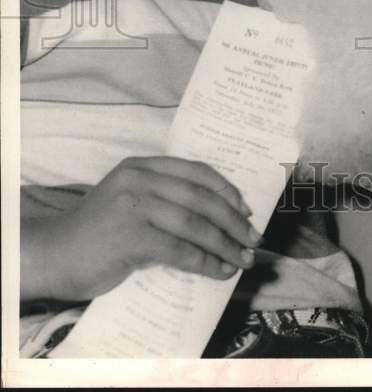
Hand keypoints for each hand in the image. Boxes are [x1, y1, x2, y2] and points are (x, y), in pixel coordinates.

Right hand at [23, 157, 261, 302]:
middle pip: (201, 198)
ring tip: (243, 259)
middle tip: (253, 239)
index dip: (226, 190)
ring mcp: (135, 205)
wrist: (52, 254)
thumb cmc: (96, 232)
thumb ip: (162, 197)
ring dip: (225, 244)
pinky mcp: (131, 236)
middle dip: (233, 221)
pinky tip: (219, 271)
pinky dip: (205, 262)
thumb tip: (216, 216)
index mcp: (142, 165)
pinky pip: (180, 249)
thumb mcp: (129, 200)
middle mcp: (140, 179)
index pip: (196, 171)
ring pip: (195, 223)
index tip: (246, 209)